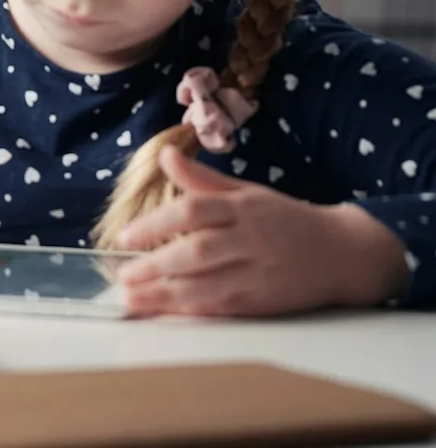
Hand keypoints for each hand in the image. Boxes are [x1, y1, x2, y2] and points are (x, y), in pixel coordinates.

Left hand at [115, 146, 410, 316]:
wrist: (344, 252)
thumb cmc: (285, 219)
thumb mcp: (247, 191)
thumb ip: (202, 179)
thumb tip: (165, 154)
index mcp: (242, 208)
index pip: (194, 211)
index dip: (157, 223)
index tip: (125, 237)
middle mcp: (250, 240)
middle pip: (198, 252)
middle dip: (157, 265)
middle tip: (123, 274)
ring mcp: (259, 273)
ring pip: (209, 285)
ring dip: (167, 295)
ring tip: (133, 299)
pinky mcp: (266, 301)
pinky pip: (226, 307)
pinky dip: (195, 311)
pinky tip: (168, 312)